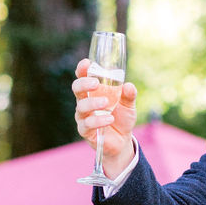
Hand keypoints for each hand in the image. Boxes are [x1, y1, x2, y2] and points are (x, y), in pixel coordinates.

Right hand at [73, 58, 137, 178]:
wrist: (123, 141)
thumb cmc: (122, 118)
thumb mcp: (129, 105)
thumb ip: (129, 95)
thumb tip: (128, 86)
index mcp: (94, 91)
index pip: (83, 77)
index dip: (82, 69)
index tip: (87, 63)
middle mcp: (85, 102)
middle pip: (76, 89)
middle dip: (84, 84)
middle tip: (96, 84)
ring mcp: (84, 116)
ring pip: (81, 107)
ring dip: (93, 103)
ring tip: (107, 104)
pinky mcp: (85, 131)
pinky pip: (87, 124)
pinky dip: (98, 121)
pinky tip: (109, 119)